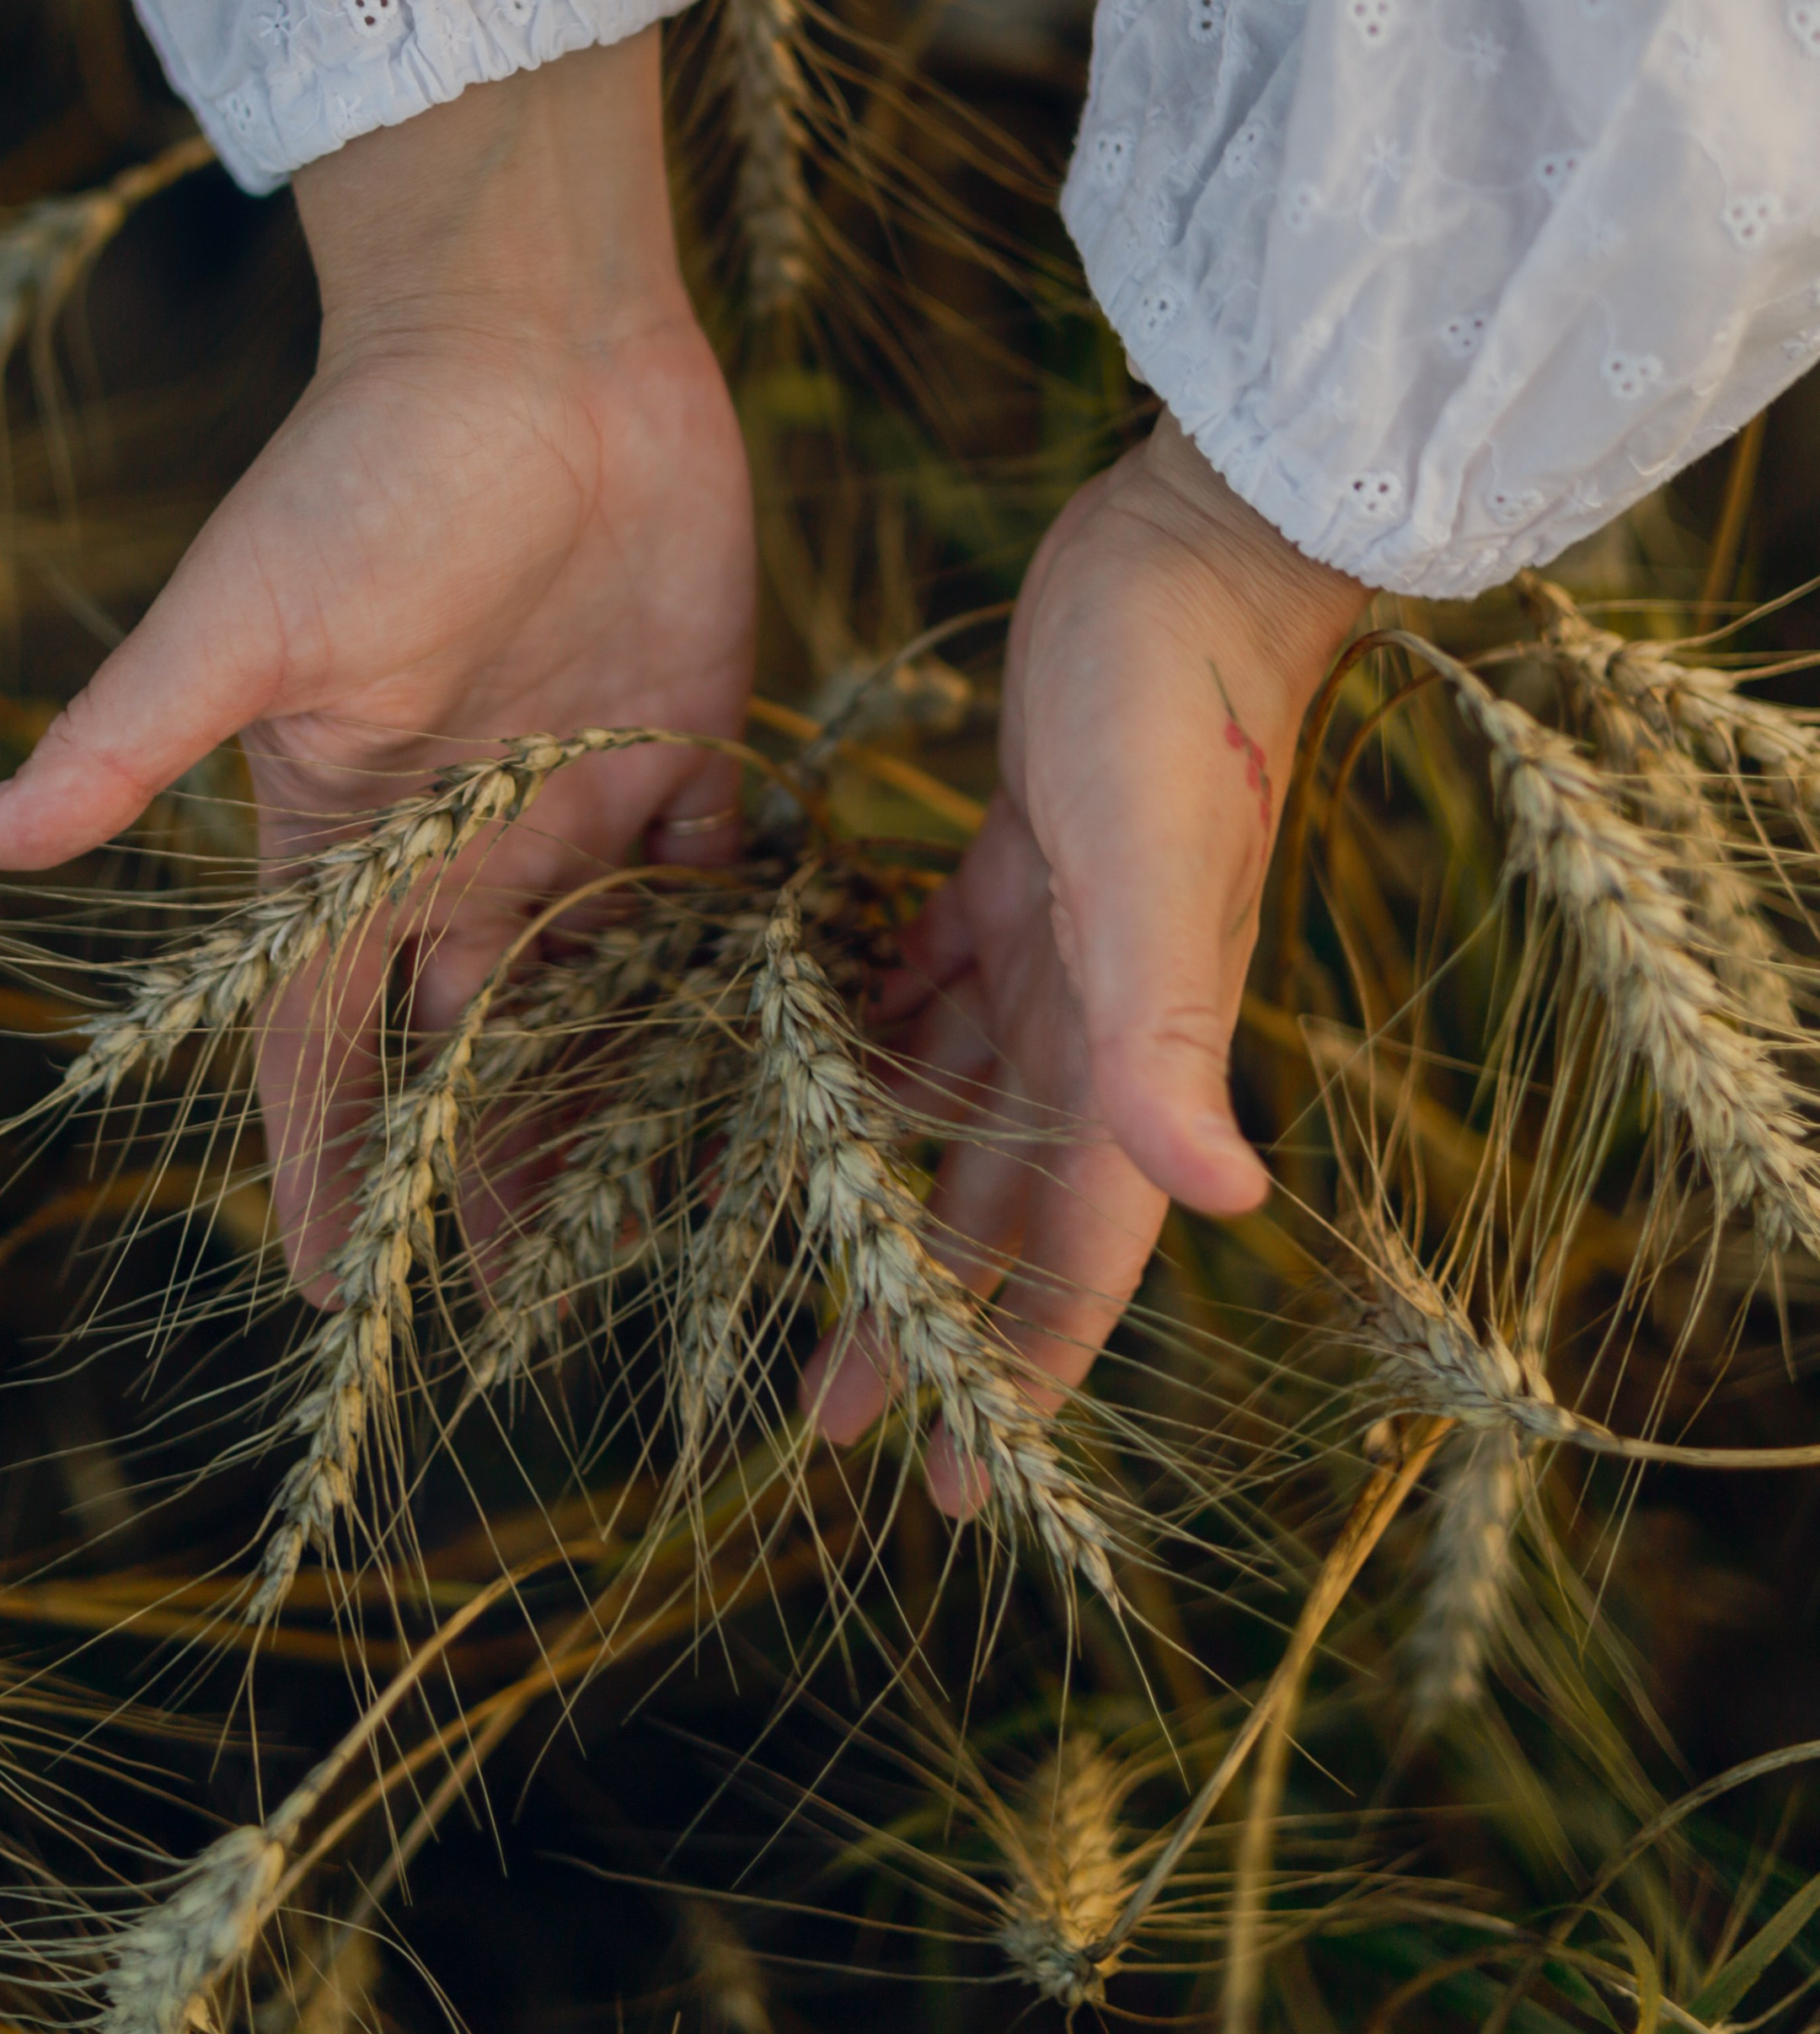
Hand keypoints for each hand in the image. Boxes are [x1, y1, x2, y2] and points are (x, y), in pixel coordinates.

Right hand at [0, 34, 757, 1296]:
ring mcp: (580, 797)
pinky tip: (788, 1063)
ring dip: (629, 1093)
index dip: (327, 1152)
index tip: (336, 1288)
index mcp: (347, 827)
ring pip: (606, 988)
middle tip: (534, 1307)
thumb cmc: (368, 466)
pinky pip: (723, 888)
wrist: (537, 337)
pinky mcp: (688, 741)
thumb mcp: (245, 614)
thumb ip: (131, 740)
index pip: (326, 1029)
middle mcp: (464, 835)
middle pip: (476, 1038)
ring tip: (668, 1224)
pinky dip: (746, 969)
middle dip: (496, 1161)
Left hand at [810, 416, 1361, 1506]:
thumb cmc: (1177, 707)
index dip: (1019, 1371)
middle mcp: (1104, 1014)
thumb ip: (1173, 1040)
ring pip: (962, 1101)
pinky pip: (933, 980)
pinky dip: (881, 1035)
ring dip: (892, 1183)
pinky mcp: (1016, 855)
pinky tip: (814, 1058)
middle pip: (1004, 1202)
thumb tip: (1228, 1204)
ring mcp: (1062, 936)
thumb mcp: (1156, 875)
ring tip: (806, 1255)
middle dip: (930, 1308)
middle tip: (831, 1411)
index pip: (1078, 1252)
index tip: (949, 1485)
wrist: (1196, 548)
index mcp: (1138, 1045)